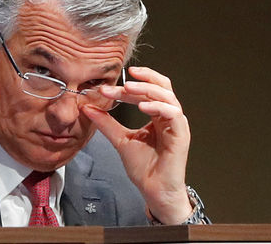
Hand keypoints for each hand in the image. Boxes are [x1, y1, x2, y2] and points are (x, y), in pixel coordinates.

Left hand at [81, 66, 192, 224]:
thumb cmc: (144, 168)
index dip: (127, 88)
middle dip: (141, 80)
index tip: (105, 89)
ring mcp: (177, 124)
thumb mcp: (120, 140)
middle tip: (121, 81)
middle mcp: (169, 115)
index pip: (145, 92)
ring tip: (128, 88)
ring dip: (147, 89)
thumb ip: (107, 123)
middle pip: (160, 87)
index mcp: (157, 115)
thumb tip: (88, 108)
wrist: (154, 190)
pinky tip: (142, 106)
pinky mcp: (182, 134)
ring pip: (167, 96)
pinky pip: (173, 113)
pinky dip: (158, 106)